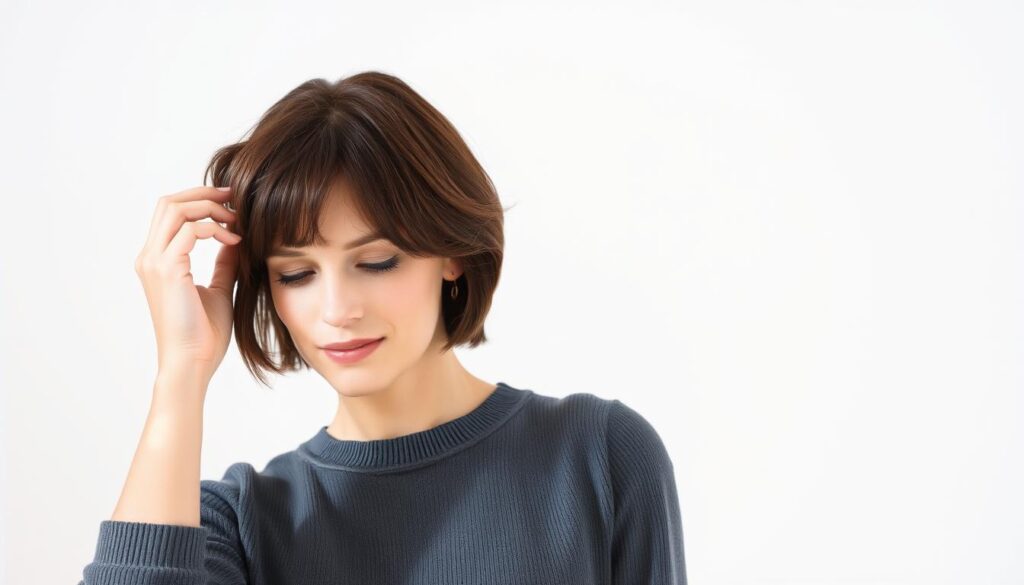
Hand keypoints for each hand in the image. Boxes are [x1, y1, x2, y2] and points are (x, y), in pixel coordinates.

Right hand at [133, 185, 241, 387]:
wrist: (192, 363)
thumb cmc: (204, 334)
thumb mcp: (219, 289)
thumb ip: (224, 262)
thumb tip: (235, 238)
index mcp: (157, 260)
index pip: (171, 213)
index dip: (200, 201)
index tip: (232, 205)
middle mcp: (150, 257)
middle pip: (169, 202)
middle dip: (204, 194)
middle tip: (235, 197)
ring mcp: (154, 262)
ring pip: (176, 209)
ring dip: (210, 207)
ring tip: (237, 220)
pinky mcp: (166, 269)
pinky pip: (190, 229)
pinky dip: (215, 228)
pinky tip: (235, 241)